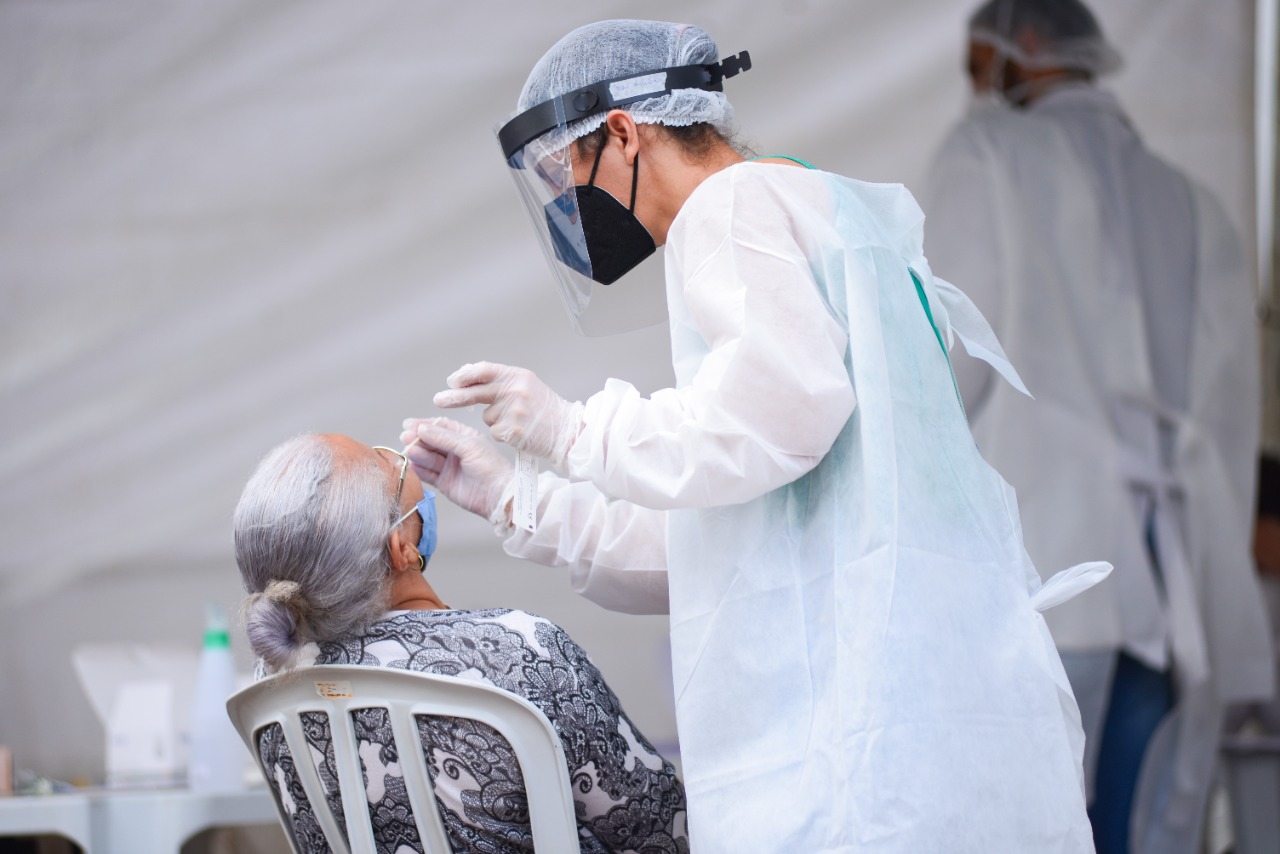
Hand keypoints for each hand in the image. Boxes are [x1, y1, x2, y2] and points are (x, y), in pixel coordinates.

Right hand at [399, 417, 513, 519]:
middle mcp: (455, 450)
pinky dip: (418, 470)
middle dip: (417, 439)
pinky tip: (411, 465)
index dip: (424, 425)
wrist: (498, 495)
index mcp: (464, 437)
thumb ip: (444, 438)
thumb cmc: (491, 467)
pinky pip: (427, 474)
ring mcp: (449, 466)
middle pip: (431, 442)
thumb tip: (422, 429)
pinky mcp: (444, 482)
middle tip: (405, 437)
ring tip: (409, 450)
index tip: (409, 424)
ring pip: (428, 457)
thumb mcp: (469, 446)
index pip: (440, 427)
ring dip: (417, 453)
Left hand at [433, 362, 582, 465]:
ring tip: (518, 421)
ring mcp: (514, 412)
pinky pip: (495, 432)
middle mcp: (515, 391)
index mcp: (518, 376)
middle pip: (476, 392)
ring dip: (495, 420)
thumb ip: (500, 380)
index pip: (483, 370)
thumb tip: (467, 374)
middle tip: (438, 400)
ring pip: (488, 416)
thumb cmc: (546, 409)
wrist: (568, 432)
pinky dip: (502, 433)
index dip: (465, 376)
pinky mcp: (513, 431)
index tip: (452, 381)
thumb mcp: (527, 386)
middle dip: (454, 397)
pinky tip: (519, 432)